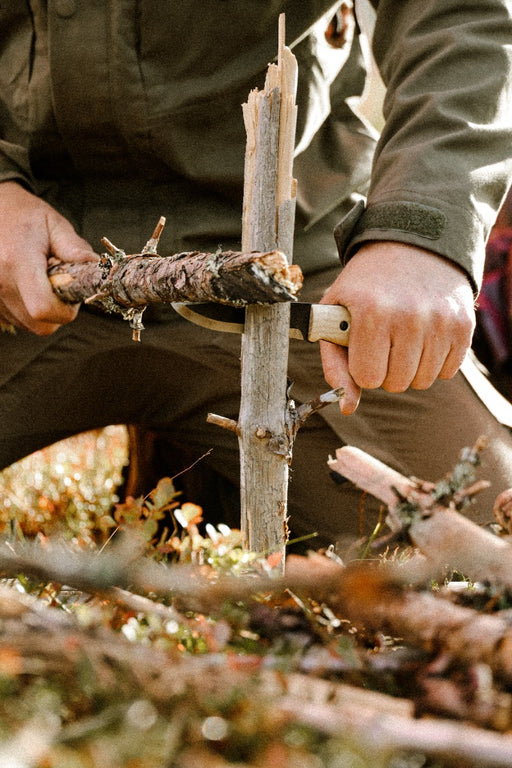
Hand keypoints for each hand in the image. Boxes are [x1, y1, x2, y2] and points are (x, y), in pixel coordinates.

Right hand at [0, 181, 96, 334]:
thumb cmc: (24, 215)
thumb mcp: (54, 224)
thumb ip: (74, 248)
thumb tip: (94, 266)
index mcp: (18, 262)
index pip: (43, 308)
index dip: (65, 309)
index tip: (72, 293)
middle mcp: (0, 283)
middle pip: (39, 323)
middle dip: (58, 312)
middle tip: (60, 286)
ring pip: (28, 324)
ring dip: (42, 311)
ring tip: (41, 281)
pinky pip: (16, 319)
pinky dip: (27, 309)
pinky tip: (28, 286)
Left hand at [320, 241, 475, 413]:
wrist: (412, 245)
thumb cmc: (366, 285)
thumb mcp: (336, 312)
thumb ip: (334, 363)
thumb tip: (347, 407)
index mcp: (372, 313)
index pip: (368, 378)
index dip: (362, 367)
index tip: (363, 346)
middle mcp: (409, 316)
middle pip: (396, 383)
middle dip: (385, 369)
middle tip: (383, 340)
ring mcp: (440, 321)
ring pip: (421, 382)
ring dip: (409, 367)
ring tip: (402, 337)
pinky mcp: (463, 325)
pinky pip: (447, 372)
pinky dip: (433, 361)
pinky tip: (424, 335)